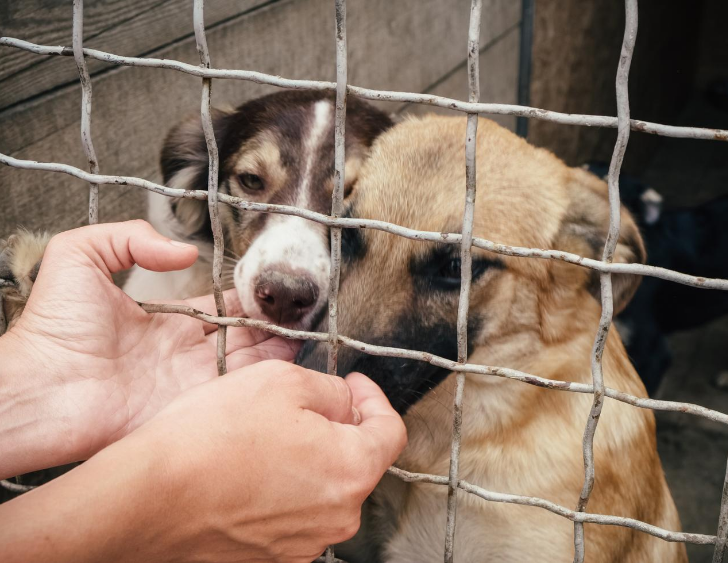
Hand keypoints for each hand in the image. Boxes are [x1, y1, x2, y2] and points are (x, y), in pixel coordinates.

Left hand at [0, 220, 298, 477]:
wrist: (39, 387)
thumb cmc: (52, 326)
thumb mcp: (80, 256)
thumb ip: (131, 237)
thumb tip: (185, 253)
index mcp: (165, 322)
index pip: (218, 308)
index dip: (246, 300)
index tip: (271, 290)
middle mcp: (182, 353)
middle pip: (240, 337)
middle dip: (269, 325)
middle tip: (298, 313)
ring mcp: (189, 383)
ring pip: (244, 364)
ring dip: (273, 350)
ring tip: (302, 332)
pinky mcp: (190, 411)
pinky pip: (233, 394)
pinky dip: (260, 381)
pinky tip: (286, 363)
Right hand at [0, 362, 407, 562]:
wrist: (145, 498)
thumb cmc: (211, 438)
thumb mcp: (283, 380)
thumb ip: (331, 389)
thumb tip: (344, 401)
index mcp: (351, 470)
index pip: (391, 430)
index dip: (374, 398)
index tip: (355, 384)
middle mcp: (336, 517)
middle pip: (357, 460)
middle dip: (339, 426)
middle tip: (304, 403)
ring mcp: (303, 543)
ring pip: (323, 486)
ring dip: (308, 457)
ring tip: (265, 435)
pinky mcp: (270, 557)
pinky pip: (293, 512)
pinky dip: (283, 487)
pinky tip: (249, 468)